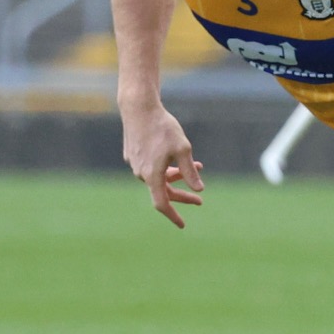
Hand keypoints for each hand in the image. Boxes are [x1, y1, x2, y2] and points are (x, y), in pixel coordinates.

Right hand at [122, 102, 203, 227]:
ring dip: (177, 175)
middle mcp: (141, 173)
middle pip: (163, 191)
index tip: (182, 225)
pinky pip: (152, 167)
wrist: (138, 108)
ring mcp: (135, 164)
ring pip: (159, 177)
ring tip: (198, 164)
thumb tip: (199, 190)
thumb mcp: (183, 149)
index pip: (162, 204)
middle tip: (200, 200)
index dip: (173, 215)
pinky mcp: (133, 154)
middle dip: (182, 195)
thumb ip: (190, 171)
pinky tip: (177, 155)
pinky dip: (167, 166)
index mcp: (152, 175)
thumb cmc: (163, 128)